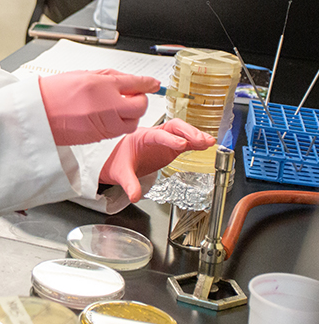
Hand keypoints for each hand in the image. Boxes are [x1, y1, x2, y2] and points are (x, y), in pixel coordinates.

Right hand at [39, 69, 159, 145]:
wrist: (37, 113)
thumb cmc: (56, 92)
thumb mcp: (86, 75)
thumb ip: (114, 77)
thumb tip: (137, 81)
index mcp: (104, 88)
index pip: (137, 84)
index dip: (147, 83)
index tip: (153, 83)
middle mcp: (108, 109)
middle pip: (140, 107)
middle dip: (138, 100)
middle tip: (129, 93)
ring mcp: (104, 126)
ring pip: (131, 123)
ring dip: (129, 114)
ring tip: (114, 106)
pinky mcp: (98, 138)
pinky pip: (118, 132)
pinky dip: (117, 123)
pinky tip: (103, 115)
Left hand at [100, 119, 215, 201]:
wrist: (115, 162)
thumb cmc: (118, 162)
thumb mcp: (120, 174)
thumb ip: (129, 184)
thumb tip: (134, 196)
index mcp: (140, 137)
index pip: (157, 134)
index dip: (169, 138)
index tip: (181, 144)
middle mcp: (154, 135)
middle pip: (173, 127)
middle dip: (188, 132)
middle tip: (201, 140)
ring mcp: (163, 140)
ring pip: (181, 131)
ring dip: (195, 135)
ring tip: (208, 142)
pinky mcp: (170, 147)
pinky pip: (185, 142)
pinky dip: (196, 143)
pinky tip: (206, 145)